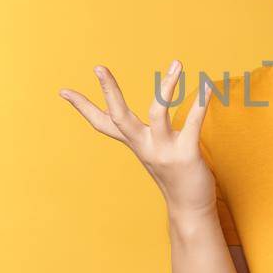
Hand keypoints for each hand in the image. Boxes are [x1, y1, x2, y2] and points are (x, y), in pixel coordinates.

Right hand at [59, 59, 217, 214]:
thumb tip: (150, 110)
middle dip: (109, 91)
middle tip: (98, 67)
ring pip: (158, 113)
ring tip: (177, 64)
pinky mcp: (186, 155)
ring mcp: (164, 151)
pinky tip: (210, 86)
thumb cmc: (174, 174)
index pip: (102, 123)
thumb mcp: (153, 151)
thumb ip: (147, 132)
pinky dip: (201, 103)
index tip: (62, 90)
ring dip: (166, 87)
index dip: (82, 107)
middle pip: (119, 116)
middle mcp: (144, 146)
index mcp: (135, 143)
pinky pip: (193, 124)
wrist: (190, 209)